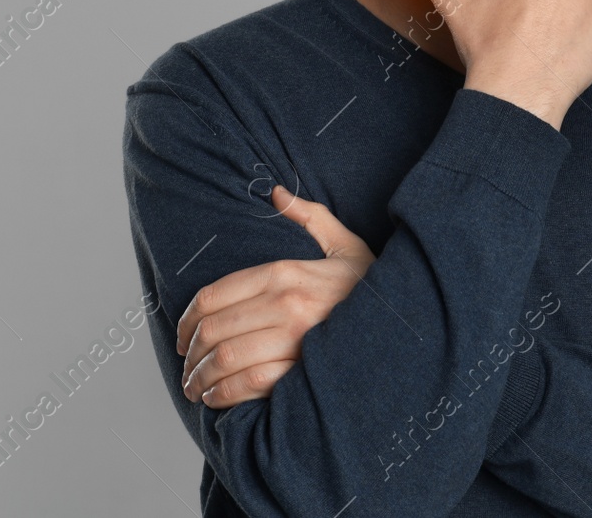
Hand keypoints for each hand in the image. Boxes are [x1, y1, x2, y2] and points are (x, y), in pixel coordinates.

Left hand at [177, 185, 373, 407]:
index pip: (215, 295)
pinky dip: (224, 395)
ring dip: (200, 378)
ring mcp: (296, 340)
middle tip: (185, 368)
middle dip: (190, 354)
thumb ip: (309, 217)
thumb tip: (275, 192)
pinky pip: (250, 385)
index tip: (181, 336)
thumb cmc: (374, 288)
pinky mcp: (305, 372)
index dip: (187, 320)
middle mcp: (287, 304)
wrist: (411, 325)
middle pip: (215, 329)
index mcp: (287, 272)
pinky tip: (216, 400)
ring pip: (226, 359)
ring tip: (194, 387)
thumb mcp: (346, 245)